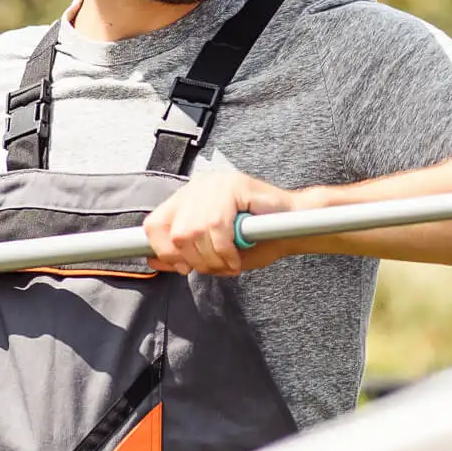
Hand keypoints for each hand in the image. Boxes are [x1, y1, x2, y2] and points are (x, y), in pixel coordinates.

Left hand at [142, 171, 298, 276]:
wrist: (296, 222)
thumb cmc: (259, 236)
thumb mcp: (215, 249)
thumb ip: (185, 253)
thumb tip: (154, 260)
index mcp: (189, 198)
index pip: (155, 224)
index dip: (165, 251)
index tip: (183, 267)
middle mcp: (198, 186)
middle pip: (175, 233)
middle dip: (196, 260)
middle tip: (217, 267)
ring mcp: (216, 183)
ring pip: (194, 232)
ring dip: (213, 258)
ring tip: (230, 262)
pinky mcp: (234, 185)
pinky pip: (217, 227)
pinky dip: (226, 251)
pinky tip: (238, 256)